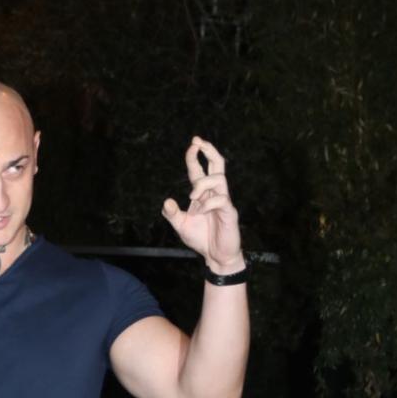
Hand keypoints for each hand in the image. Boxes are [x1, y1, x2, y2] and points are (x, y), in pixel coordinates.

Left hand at [161, 137, 243, 272]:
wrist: (216, 257)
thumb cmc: (201, 238)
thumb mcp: (181, 226)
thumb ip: (172, 214)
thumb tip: (167, 202)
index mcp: (203, 194)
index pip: (199, 170)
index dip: (194, 157)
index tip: (192, 144)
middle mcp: (215, 193)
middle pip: (218, 165)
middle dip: (209, 150)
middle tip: (198, 141)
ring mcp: (224, 202)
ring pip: (219, 179)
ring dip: (202, 184)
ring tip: (192, 198)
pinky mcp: (229, 213)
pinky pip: (222, 200)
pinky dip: (208, 203)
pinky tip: (200, 212)